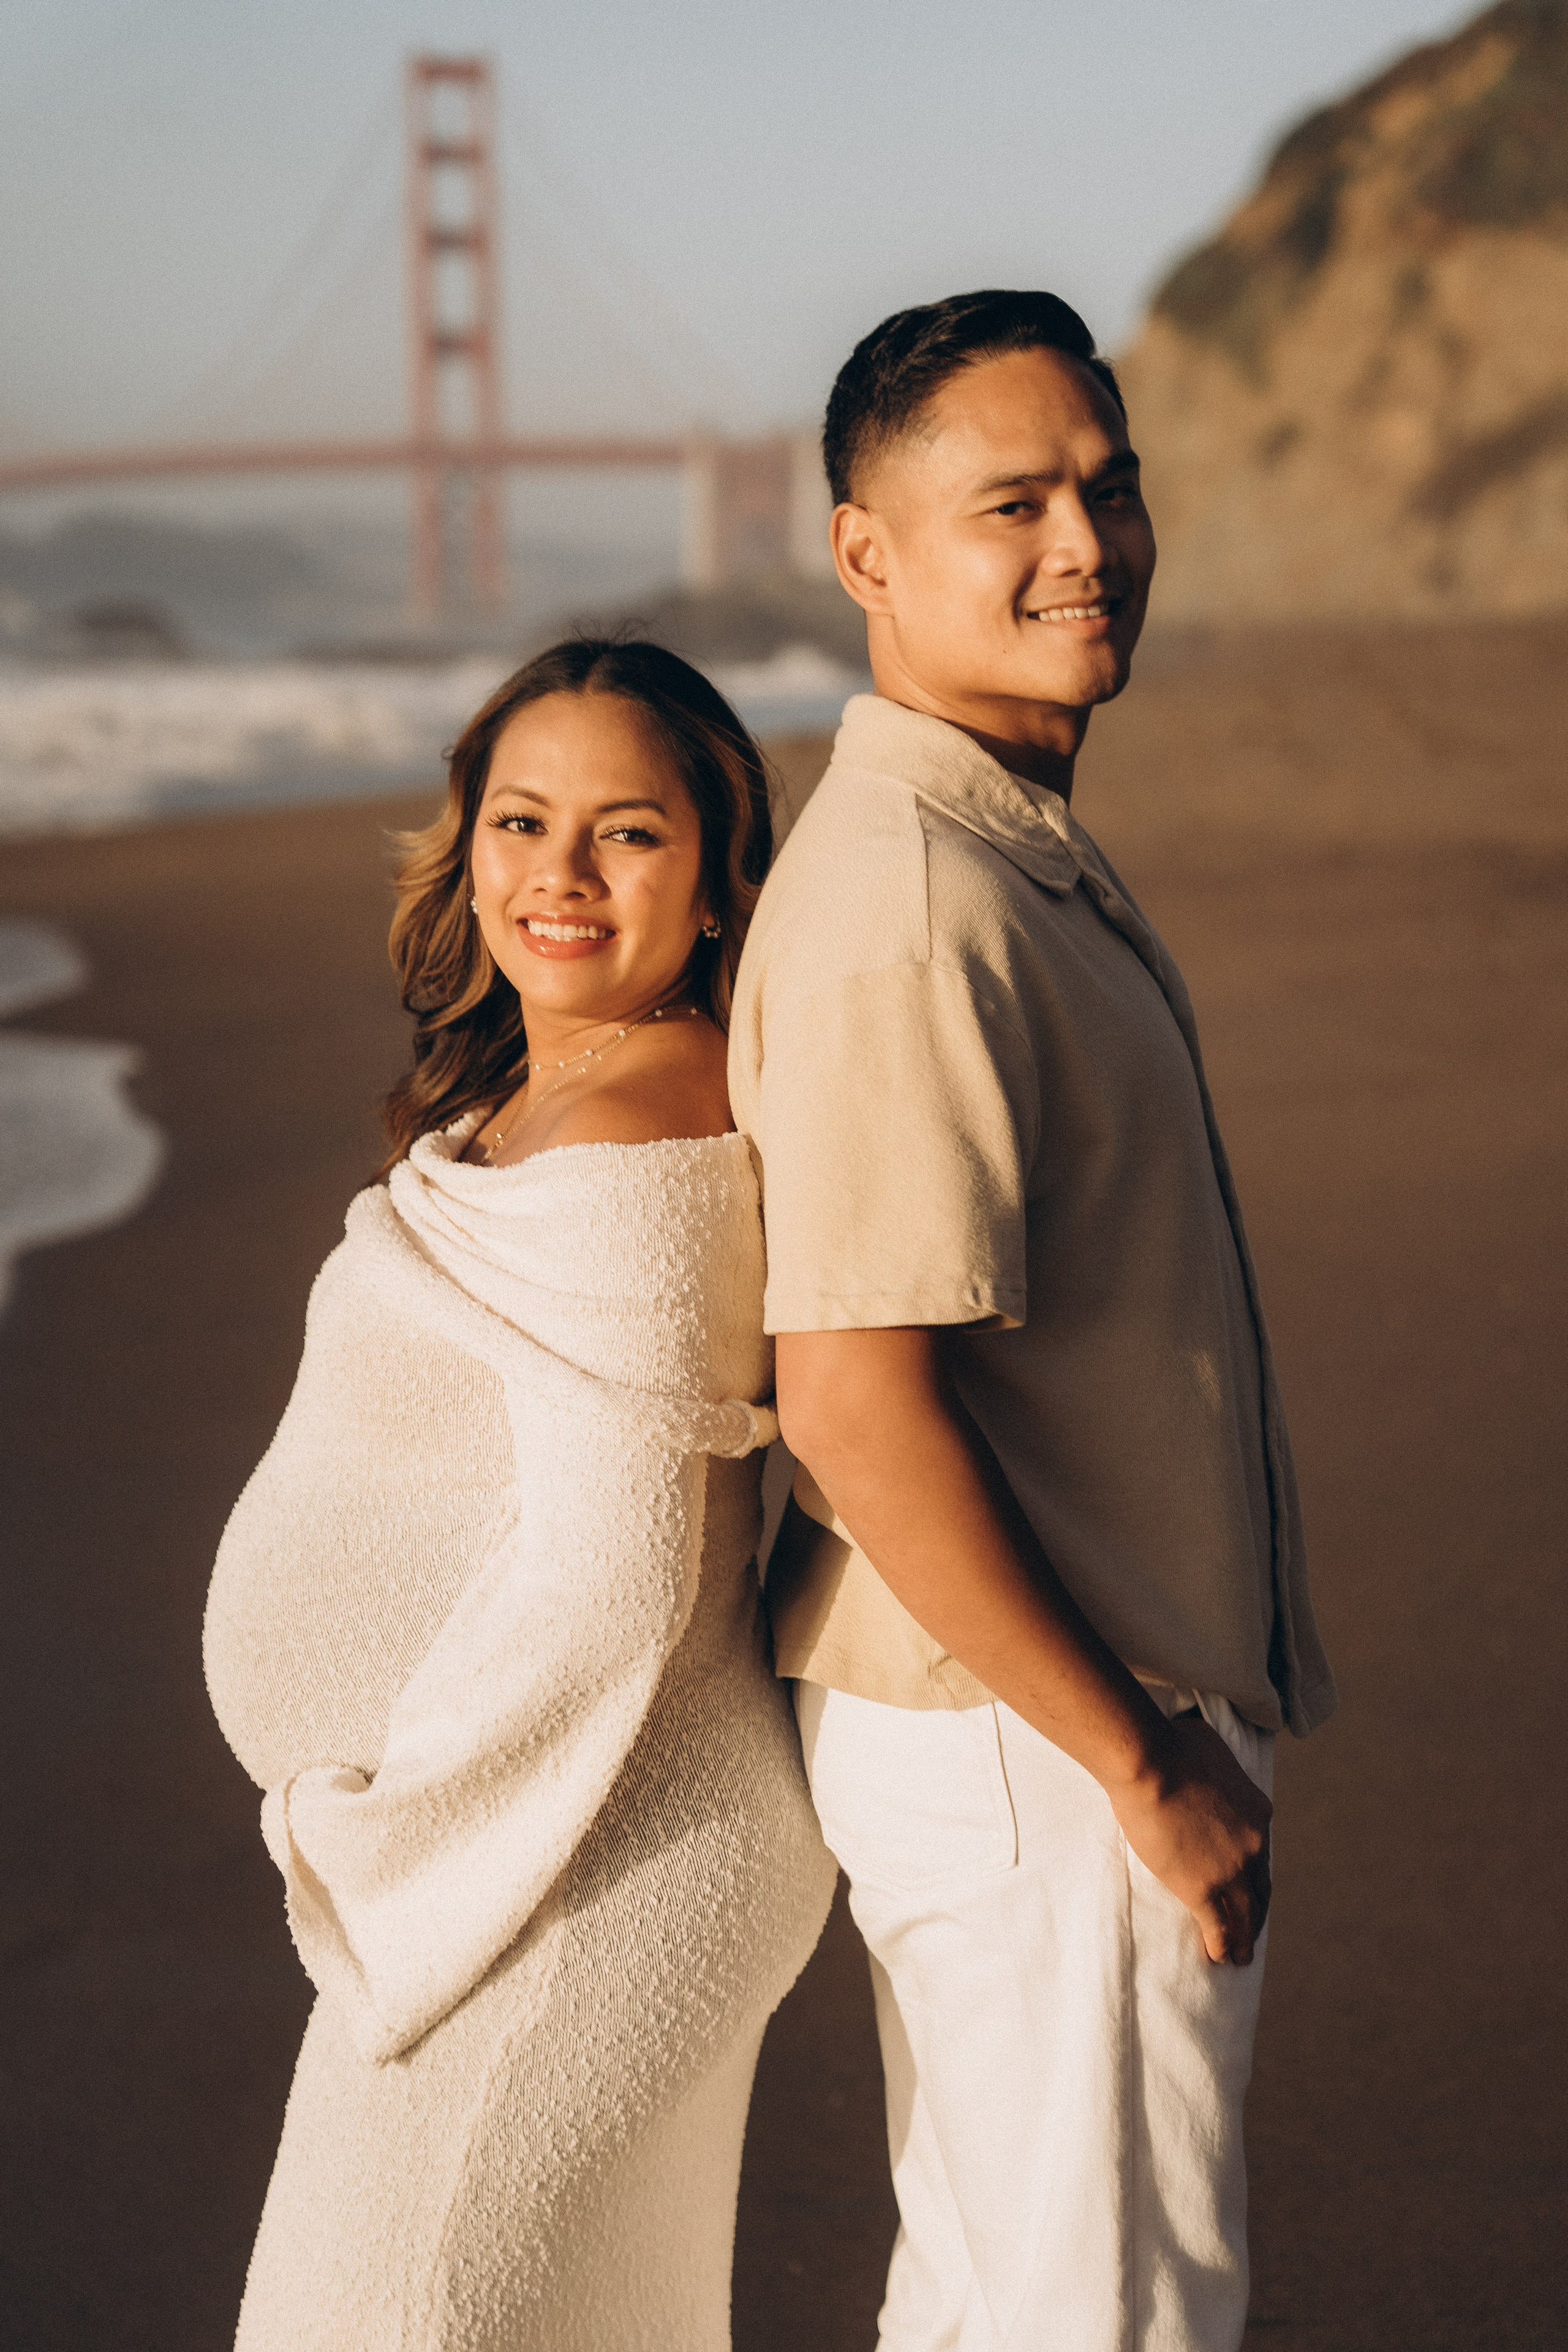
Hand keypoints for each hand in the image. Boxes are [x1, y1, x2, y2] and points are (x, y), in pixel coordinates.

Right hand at [1108, 1713, 1272, 1964]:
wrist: (1151, 1764)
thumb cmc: (1173, 1745)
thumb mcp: (1211, 1744)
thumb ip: (1216, 1762)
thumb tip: (1205, 1753)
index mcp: (1259, 1813)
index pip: (1262, 1851)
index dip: (1255, 1870)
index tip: (1249, 1882)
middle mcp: (1253, 1846)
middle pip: (1260, 1888)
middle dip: (1257, 1912)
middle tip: (1253, 1929)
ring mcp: (1230, 1871)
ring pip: (1245, 1913)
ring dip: (1244, 1937)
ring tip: (1241, 1956)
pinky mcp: (1201, 1888)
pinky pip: (1217, 1925)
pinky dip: (1221, 1944)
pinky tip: (1219, 1957)